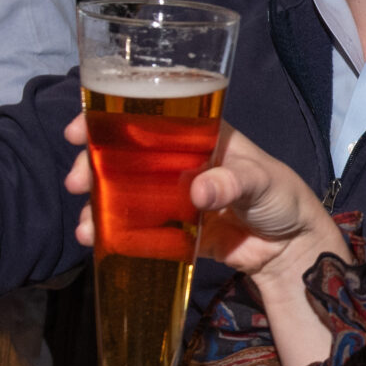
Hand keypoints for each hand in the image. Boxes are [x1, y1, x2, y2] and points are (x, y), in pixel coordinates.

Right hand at [62, 119, 347, 282]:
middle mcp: (178, 160)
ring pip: (124, 189)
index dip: (109, 117)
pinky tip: (96, 239)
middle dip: (92, 163)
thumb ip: (232, 183)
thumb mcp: (262, 182)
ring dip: (98, 201)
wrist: (291, 249)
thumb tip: (198, 191)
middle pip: (124, 153)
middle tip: (75, 181)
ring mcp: (172, 194)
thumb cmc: (282, 197)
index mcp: (198, 134)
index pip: (147, 115)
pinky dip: (113, 231)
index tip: (79, 128)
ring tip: (85, 223)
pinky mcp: (172, 228)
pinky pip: (136, 226)